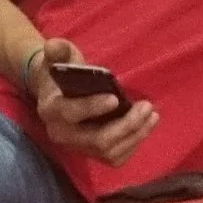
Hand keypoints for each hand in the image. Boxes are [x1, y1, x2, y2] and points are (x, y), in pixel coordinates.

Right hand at [29, 38, 156, 166]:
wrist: (57, 92)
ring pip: (110, 152)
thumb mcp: (59, 57)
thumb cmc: (63, 72)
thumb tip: (52, 45)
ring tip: (152, 115)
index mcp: (51, 109)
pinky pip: (116, 157)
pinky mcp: (91, 153)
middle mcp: (61, 134)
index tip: (115, 99)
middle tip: (147, 106)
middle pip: (97, 140)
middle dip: (126, 126)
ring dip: (135, 135)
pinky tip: (146, 126)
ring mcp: (77, 147)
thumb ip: (58, 50)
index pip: (70, 113)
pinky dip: (134, 143)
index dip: (92, 108)